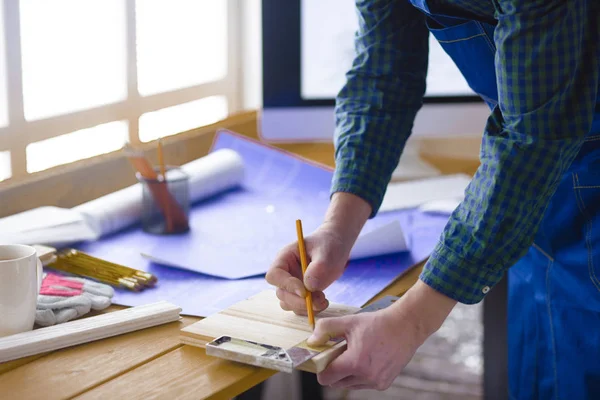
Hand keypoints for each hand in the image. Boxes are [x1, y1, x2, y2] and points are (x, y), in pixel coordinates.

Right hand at [266, 192, 372, 314]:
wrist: (336, 248)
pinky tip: (323, 302)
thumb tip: (309, 287)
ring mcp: (292, 285)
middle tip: (320, 299)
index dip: (286, 285)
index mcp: (284, 258)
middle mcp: (285, 273)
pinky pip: (299, 308)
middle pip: (281, 293)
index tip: (304, 291)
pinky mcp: (301, 294)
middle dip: (299, 301)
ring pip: (289, 304)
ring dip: (305, 307)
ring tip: (324, 300)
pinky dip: (310, 310)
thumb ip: (318, 267)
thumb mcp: (326, 252)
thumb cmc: (329, 245)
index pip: (274, 275)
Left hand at [307, 280, 456, 390]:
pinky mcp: (384, 384)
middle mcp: (366, 377)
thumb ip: (325, 329)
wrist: (406, 326)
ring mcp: (376, 382)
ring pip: (349, 385)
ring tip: (356, 354)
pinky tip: (367, 358)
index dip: (321, 369)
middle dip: (334, 370)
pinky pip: (363, 384)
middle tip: (340, 353)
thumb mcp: (349, 321)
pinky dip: (360, 375)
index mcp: (355, 362)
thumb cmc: (378, 323)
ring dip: (347, 374)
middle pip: (336, 383)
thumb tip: (311, 340)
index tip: (323, 358)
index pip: (326, 378)